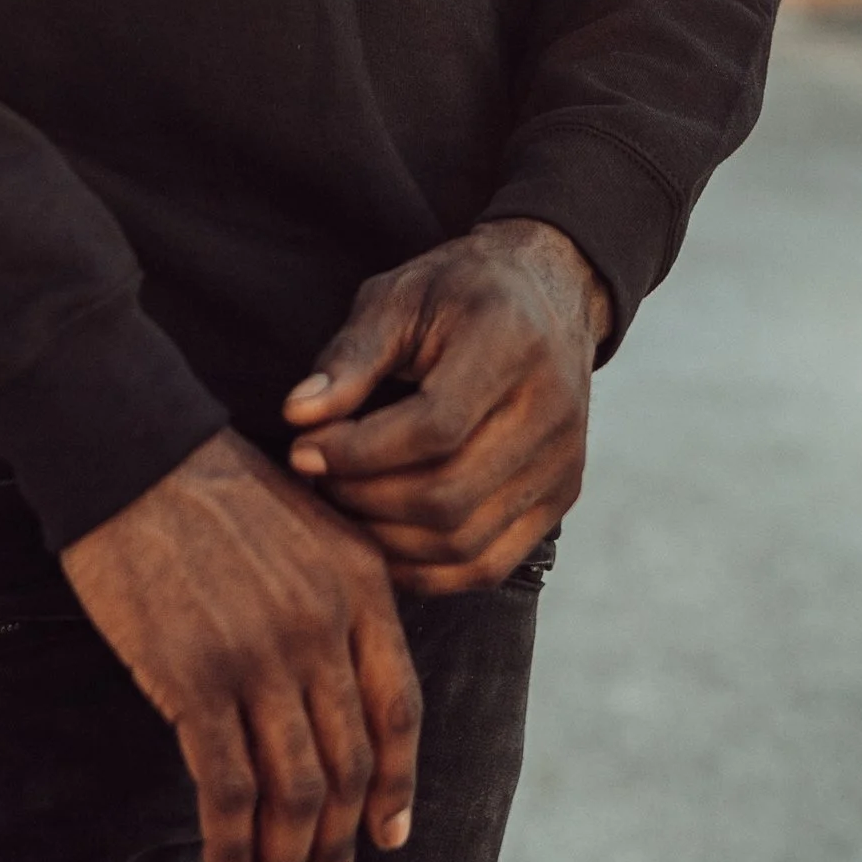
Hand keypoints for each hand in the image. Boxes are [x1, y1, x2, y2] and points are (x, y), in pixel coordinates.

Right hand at [60, 429, 420, 861]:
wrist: (131, 448)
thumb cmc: (210, 487)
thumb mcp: (307, 526)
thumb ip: (337, 604)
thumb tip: (340, 701)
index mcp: (360, 583)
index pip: (397, 709)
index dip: (396, 786)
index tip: (388, 837)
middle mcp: (322, 624)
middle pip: (347, 765)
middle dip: (336, 850)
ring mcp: (260, 652)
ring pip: (293, 789)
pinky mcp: (195, 675)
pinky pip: (226, 785)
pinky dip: (230, 843)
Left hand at [282, 218, 611, 594]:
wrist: (549, 293)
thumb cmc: (460, 292)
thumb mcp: (399, 297)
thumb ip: (350, 357)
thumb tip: (298, 416)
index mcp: (511, 342)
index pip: (435, 427)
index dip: (359, 452)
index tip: (304, 449)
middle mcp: (551, 408)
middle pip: (449, 494)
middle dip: (365, 500)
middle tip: (317, 480)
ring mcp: (564, 460)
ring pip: (465, 541)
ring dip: (388, 540)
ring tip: (344, 505)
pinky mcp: (562, 496)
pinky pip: (488, 564)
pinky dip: (427, 570)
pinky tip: (383, 539)